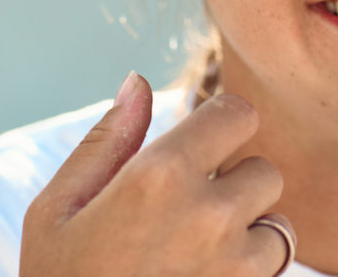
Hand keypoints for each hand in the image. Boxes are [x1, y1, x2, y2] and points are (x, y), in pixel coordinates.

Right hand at [20, 72, 293, 276]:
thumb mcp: (58, 208)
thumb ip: (107, 139)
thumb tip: (137, 81)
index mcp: (159, 176)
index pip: (238, 114)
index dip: (223, 124)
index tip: (204, 143)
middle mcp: (208, 216)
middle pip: (265, 170)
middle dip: (237, 181)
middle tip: (195, 206)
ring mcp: (234, 268)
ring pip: (279, 225)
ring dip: (253, 231)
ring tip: (203, 251)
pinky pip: (275, 272)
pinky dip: (254, 271)